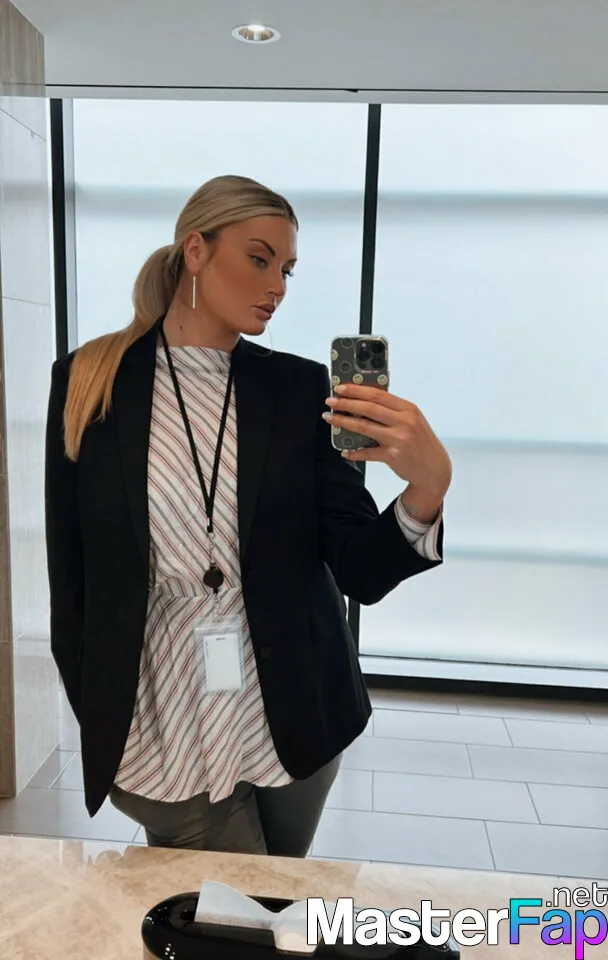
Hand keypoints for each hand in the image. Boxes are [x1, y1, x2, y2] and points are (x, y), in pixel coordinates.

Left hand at [323, 383, 451, 499]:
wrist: (434, 469)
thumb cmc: (421, 442)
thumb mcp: (413, 420)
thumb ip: (392, 411)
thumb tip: (363, 401)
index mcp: (408, 409)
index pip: (378, 394)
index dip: (357, 390)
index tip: (340, 388)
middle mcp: (404, 422)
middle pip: (368, 408)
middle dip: (346, 403)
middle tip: (330, 402)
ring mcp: (399, 439)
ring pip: (364, 427)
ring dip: (343, 422)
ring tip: (330, 419)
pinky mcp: (393, 456)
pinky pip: (368, 452)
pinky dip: (354, 452)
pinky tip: (345, 451)